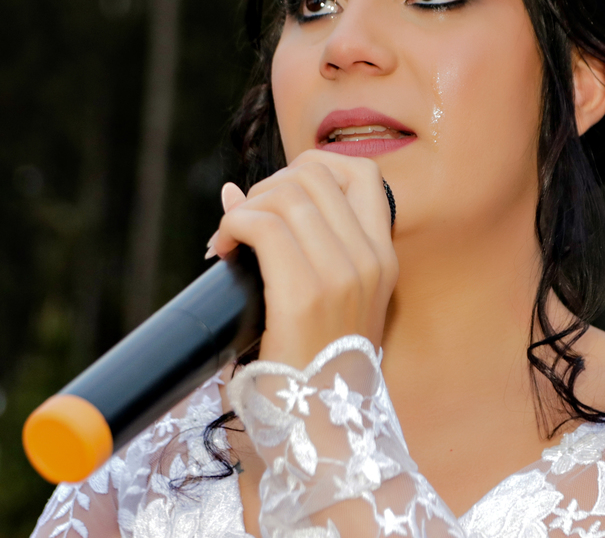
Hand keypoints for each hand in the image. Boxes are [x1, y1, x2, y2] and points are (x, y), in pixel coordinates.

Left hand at [206, 150, 397, 367]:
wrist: (322, 436)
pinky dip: (232, 226)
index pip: (361, 172)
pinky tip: (221, 251)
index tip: (280, 199)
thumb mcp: (319, 302)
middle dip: (268, 186)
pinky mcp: (306, 295)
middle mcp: (370, 260)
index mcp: (383, 259)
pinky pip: (262, 225)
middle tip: (244, 226)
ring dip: (246, 207)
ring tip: (229, 241)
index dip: (311, 168)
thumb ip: (288, 243)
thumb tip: (232, 191)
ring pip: (286, 194)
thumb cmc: (311, 373)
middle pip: (314, 175)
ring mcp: (343, 276)